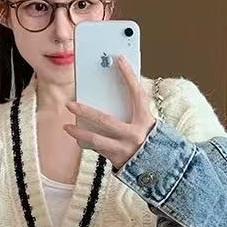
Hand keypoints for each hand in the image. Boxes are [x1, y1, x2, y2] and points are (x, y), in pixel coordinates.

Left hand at [63, 55, 155, 169]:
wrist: (159, 166)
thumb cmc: (150, 139)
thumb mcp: (146, 122)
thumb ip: (132, 110)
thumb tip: (112, 94)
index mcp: (145, 120)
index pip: (136, 94)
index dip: (129, 76)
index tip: (119, 60)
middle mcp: (135, 135)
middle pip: (105, 120)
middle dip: (85, 111)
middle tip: (70, 103)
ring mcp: (124, 149)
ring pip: (96, 140)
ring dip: (79, 133)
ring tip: (67, 126)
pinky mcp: (117, 160)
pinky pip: (98, 149)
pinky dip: (87, 143)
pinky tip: (78, 139)